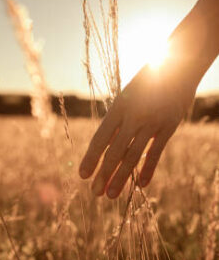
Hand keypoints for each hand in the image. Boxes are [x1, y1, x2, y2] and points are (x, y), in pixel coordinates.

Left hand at [79, 62, 195, 198]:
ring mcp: (152, 123)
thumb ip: (119, 117)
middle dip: (103, 174)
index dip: (90, 158)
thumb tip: (107, 141)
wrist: (178, 64)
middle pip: (114, 152)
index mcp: (118, 106)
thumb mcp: (128, 93)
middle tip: (94, 193)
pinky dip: (148, 170)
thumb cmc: (148, 79)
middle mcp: (133, 117)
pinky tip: (142, 185)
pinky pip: (156, 153)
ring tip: (111, 195)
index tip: (82, 175)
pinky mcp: (169, 127)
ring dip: (121, 178)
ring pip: (133, 156)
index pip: (100, 138)